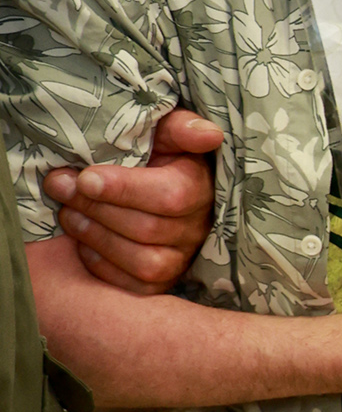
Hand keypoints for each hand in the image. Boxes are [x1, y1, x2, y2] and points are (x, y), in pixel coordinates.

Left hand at [42, 108, 223, 295]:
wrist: (152, 186)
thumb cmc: (157, 156)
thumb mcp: (166, 133)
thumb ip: (182, 127)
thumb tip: (210, 134)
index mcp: (200, 187)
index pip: (170, 195)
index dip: (125, 189)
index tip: (85, 177)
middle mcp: (197, 228)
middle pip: (148, 228)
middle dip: (97, 208)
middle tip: (60, 186)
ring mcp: (181, 258)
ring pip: (142, 260)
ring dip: (95, 236)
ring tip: (68, 212)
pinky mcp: (162, 281)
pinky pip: (133, 284)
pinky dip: (101, 264)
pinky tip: (84, 241)